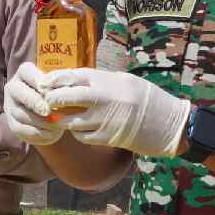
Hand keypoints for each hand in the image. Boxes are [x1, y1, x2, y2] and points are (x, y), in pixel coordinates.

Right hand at [3, 62, 63, 145]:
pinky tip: (52, 134)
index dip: (38, 80)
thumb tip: (66, 90)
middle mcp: (13, 87)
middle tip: (48, 111)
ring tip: (57, 125)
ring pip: (20, 113)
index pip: (26, 71)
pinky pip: (21, 129)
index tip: (50, 91)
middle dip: (34, 102)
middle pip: (18, 92)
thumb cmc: (58, 93)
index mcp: (24, 73)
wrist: (50, 112)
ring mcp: (10, 106)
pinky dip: (37, 134)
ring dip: (40, 121)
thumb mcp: (60, 85)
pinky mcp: (12, 123)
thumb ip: (61, 85)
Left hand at [42, 68, 190, 156]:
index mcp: (106, 80)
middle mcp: (102, 98)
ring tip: (62, 118)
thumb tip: (74, 81)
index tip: (44, 83)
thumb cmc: (147, 98)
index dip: (54, 80)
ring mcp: (104, 119)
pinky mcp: (107, 137)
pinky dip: (77, 134)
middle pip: (64, 97)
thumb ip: (101, 81)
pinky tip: (80, 130)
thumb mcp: (124, 80)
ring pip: (69, 121)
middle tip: (47, 102)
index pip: (71, 76)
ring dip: (63, 120)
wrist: (170, 123)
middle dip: (51, 100)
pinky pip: (82, 136)